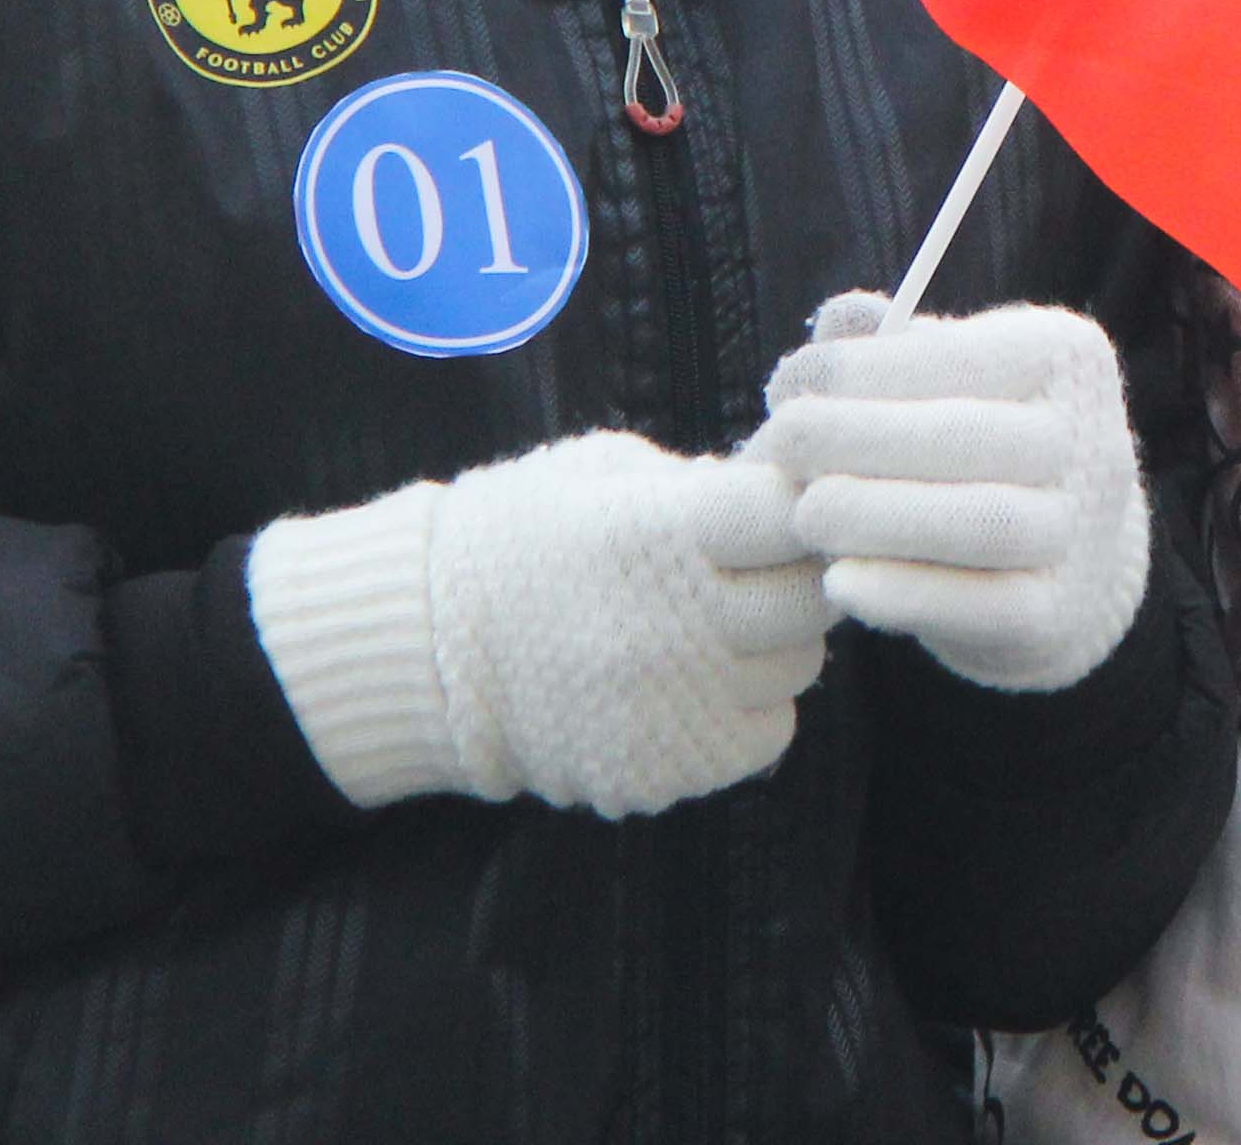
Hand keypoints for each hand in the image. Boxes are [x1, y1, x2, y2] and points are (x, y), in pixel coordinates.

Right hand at [245, 427, 829, 817]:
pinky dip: (750, 707)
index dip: (799, 501)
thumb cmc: (520, 538)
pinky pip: (766, 733)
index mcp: (663, 532)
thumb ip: (697, 480)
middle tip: (764, 562)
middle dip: (800, 570)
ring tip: (715, 622)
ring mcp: (676, 704)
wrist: (429, 652)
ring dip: (776, 641)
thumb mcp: (600, 473)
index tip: (782, 500)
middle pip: (812, 596)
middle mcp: (680, 623)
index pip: (791, 511)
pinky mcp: (667, 767)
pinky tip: (701, 679)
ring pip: (797, 667)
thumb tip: (785, 486)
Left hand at [763, 292, 1148, 694]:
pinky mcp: (1060, 612)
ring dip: (877, 516)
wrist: (1060, 555)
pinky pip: (981, 605)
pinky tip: (839, 582)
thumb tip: (837, 320)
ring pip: (979, 523)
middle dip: (858, 440)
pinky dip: (904, 594)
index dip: (859, 370)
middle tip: (780, 449)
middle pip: (966, 438)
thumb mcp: (947, 380)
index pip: (956, 355)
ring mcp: (1084, 531)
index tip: (784, 388)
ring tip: (805, 513)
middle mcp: (1092, 437)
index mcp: (1066, 355)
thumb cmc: (977, 447)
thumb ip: (891, 348)